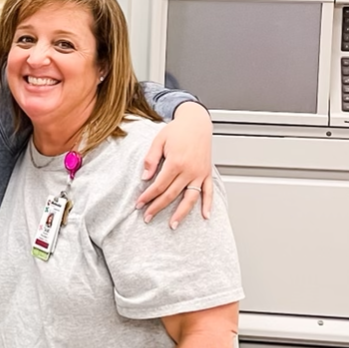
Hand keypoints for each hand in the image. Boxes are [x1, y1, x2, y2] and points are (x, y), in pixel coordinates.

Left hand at [136, 103, 214, 225]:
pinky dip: (208, 205)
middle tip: (147, 217)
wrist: (196, 122)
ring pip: (190, 198)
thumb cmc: (178, 130)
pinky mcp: (207, 173)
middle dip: (157, 207)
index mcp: (176, 162)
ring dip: (181, 213)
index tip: (139, 204)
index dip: (147, 197)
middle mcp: (189, 170)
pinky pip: (209, 192)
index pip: (159, 186)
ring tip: (173, 225)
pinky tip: (205, 216)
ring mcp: (200, 173)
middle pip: (171, 195)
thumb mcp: (158, 140)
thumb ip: (151, 159)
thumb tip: (145, 177)